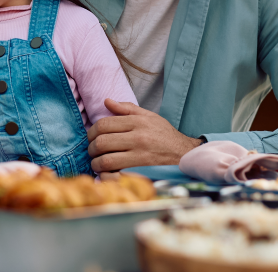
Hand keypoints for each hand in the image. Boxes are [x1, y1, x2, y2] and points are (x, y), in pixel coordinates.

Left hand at [87, 99, 201, 173]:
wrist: (186, 155)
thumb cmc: (165, 136)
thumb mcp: (150, 117)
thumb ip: (127, 108)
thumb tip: (106, 101)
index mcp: (138, 122)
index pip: (103, 124)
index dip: (91, 132)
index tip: (92, 137)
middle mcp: (139, 138)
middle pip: (101, 142)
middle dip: (91, 149)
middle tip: (93, 151)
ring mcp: (141, 157)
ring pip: (105, 160)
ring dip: (96, 163)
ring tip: (97, 163)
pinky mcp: (143, 173)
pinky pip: (116, 176)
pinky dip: (106, 176)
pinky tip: (107, 174)